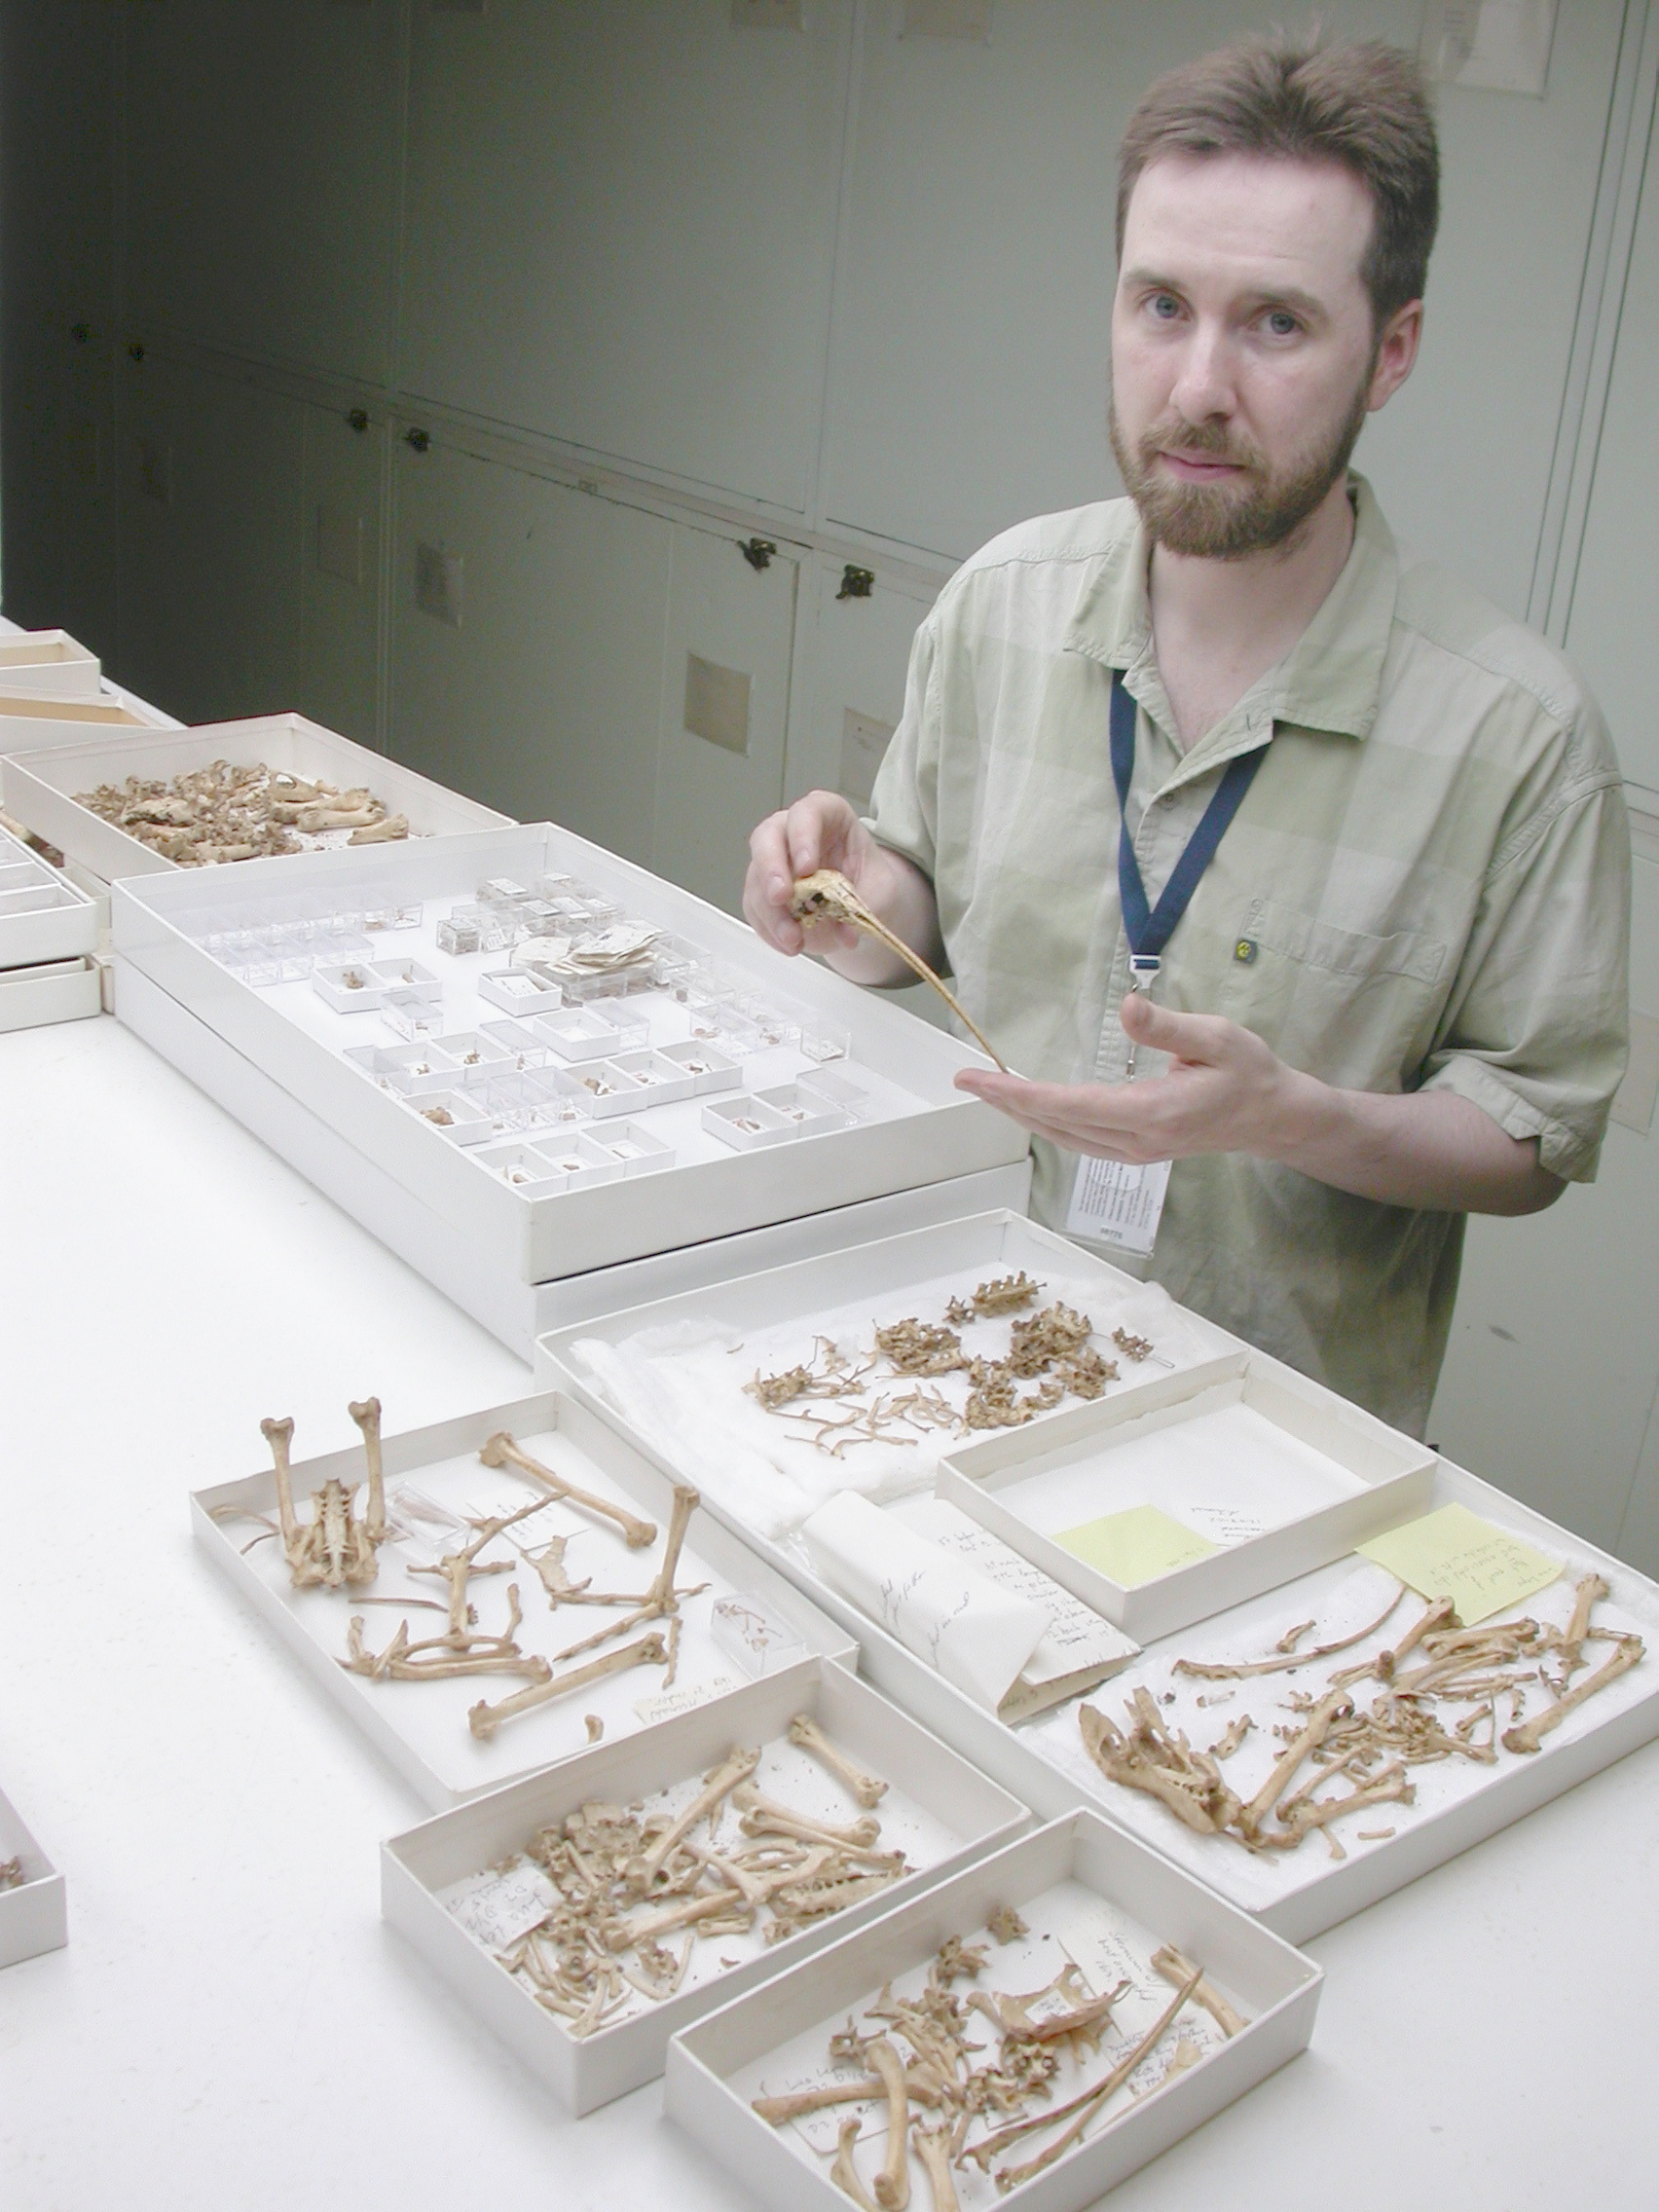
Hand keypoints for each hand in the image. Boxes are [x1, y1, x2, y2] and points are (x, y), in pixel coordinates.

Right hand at [742, 790, 883, 957]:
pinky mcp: (761, 889)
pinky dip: (769, 929)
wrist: (858, 903)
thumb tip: (846, 934)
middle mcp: (792, 831)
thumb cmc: (869, 881)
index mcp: (826, 815)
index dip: (802, 837)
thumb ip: (866, 906)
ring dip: (772, 913)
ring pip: (756, 878)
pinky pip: (755, 907)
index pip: (808, 813)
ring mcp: (772, 859)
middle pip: (767, 838)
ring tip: (794, 939)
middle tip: (781, 898)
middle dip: (771, 870)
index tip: (807, 868)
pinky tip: (789, 944)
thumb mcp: (881, 890)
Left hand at [954, 991, 1298, 1162]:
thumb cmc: (1248, 1072)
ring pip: (1064, 1137)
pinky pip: (1079, 1139)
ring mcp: (1135, 1151)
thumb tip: (1126, 1006)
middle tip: (965, 1080)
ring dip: (1023, 1115)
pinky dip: (1047, 1122)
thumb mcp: (1217, 1037)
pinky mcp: (1136, 1150)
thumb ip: (1168, 1026)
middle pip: (1055, 1125)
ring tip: (988, 1091)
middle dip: (1007, 1103)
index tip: (980, 1079)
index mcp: (1152, 1112)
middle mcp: (1136, 1140)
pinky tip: (1030, 1108)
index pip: (1068, 1105)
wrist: (1273, 1116)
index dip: (1018, 1093)